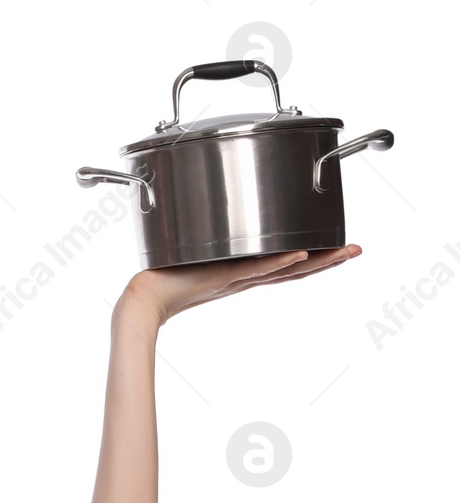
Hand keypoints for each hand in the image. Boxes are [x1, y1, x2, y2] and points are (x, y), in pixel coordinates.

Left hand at [122, 245, 360, 326]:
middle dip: (329, 259)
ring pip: (284, 271)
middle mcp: (246, 276)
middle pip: (297, 270)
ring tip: (344, 252)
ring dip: (316, 262)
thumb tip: (212, 204)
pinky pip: (255, 269)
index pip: (288, 264)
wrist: (145, 298)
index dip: (316, 257)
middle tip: (357, 250)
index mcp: (245, 271)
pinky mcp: (222, 277)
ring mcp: (237, 277)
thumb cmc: (165, 276)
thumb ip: (211, 234)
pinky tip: (298, 255)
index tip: (339, 247)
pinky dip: (277, 262)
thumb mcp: (197, 251)